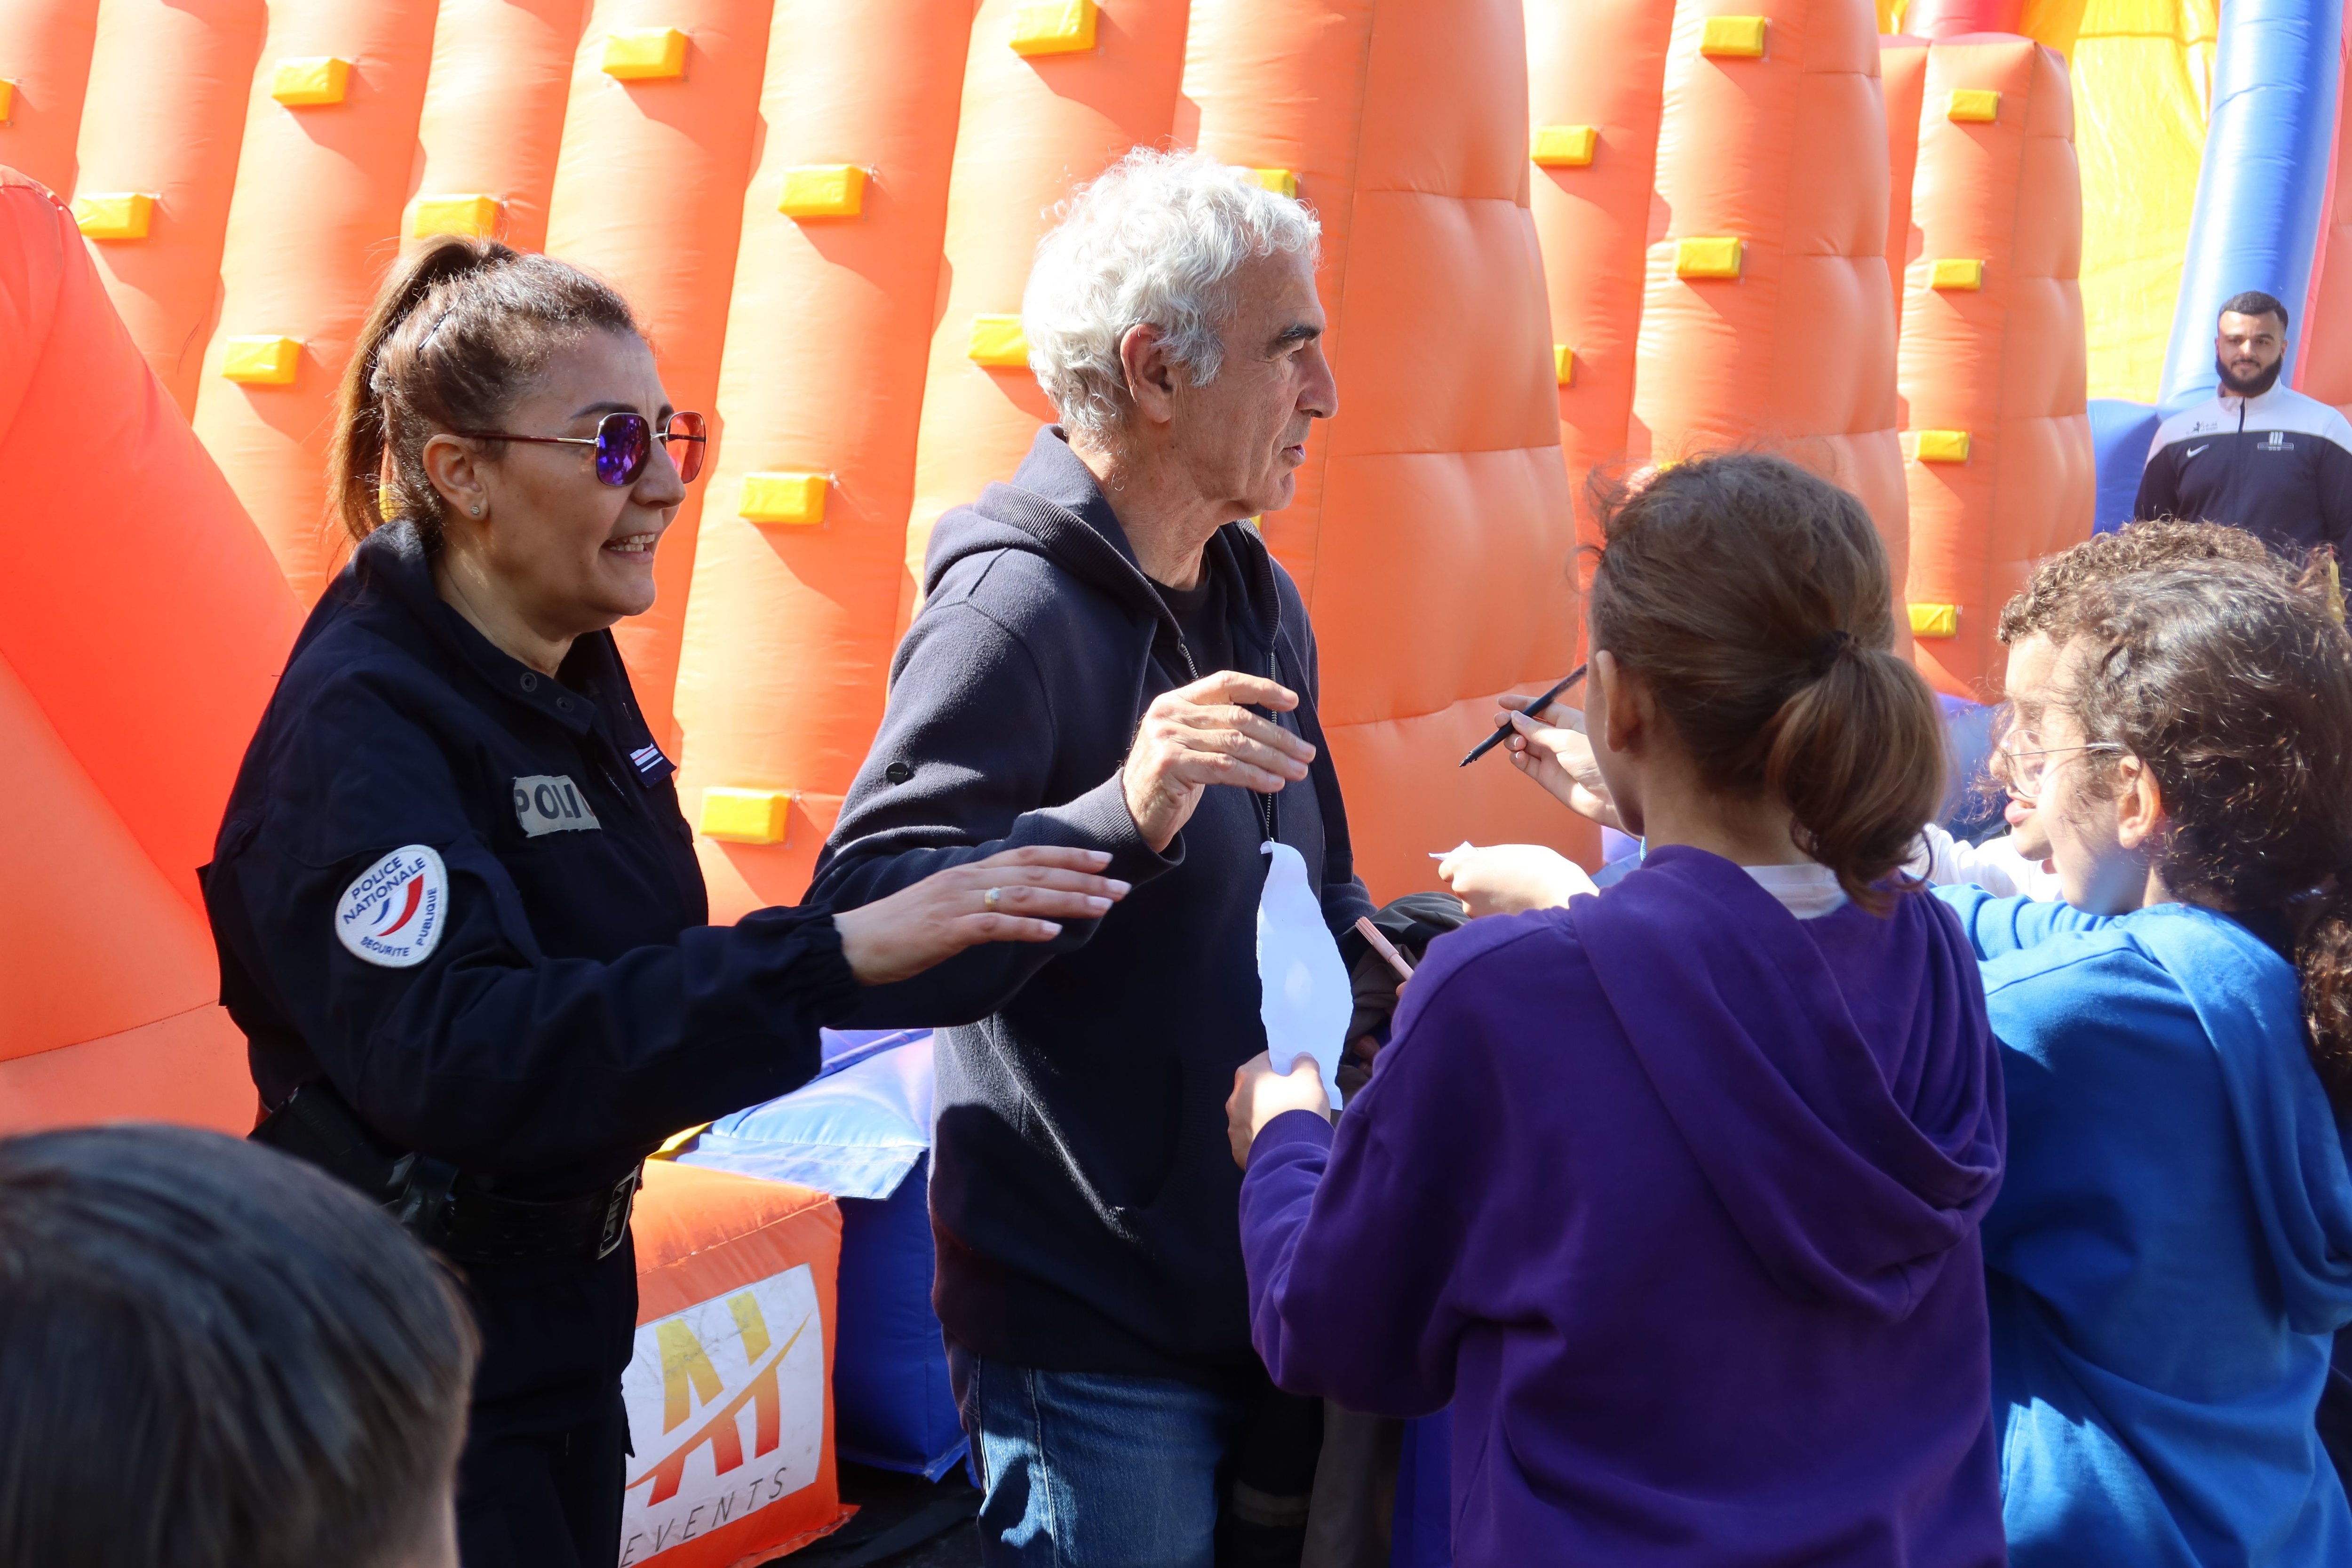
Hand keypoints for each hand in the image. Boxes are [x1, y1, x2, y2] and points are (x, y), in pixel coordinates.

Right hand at [832, 846, 1129, 985]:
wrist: (852, 945)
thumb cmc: (898, 932)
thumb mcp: (945, 910)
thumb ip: (979, 904)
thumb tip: (1016, 910)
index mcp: (968, 872)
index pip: (1027, 855)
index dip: (1068, 856)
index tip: (1103, 861)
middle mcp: (967, 880)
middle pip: (1035, 871)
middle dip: (1082, 879)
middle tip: (1120, 888)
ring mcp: (956, 903)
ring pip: (1024, 895)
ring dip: (1068, 900)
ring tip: (1102, 906)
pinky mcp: (946, 930)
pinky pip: (994, 925)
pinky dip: (1027, 927)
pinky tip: (1054, 933)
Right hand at [1123, 671, 1315, 852]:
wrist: (1132, 813)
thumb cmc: (1171, 780)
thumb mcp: (1192, 744)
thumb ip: (1219, 729)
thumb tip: (1274, 735)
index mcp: (1177, 701)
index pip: (1225, 682)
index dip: (1261, 688)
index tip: (1292, 702)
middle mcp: (1170, 713)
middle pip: (1237, 717)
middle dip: (1278, 737)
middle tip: (1306, 753)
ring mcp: (1167, 737)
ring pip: (1235, 744)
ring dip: (1273, 759)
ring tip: (1297, 771)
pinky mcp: (1170, 764)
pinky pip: (1223, 768)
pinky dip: (1253, 776)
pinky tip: (1273, 784)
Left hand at [1226, 1050, 1331, 1166]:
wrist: (1291, 1155)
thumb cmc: (1299, 1109)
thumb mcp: (1310, 1080)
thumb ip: (1304, 1065)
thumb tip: (1300, 1060)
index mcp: (1249, 1076)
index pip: (1265, 1060)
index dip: (1282, 1063)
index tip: (1295, 1070)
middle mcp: (1235, 1099)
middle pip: (1256, 1089)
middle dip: (1272, 1091)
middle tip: (1293, 1097)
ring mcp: (1234, 1126)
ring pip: (1252, 1115)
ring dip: (1266, 1116)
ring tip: (1287, 1123)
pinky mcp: (1239, 1150)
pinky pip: (1253, 1138)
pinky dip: (1264, 1137)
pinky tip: (1280, 1141)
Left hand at [1437, 843, 1596, 917]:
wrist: (1560, 896)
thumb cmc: (1537, 867)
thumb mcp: (1507, 851)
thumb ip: (1483, 857)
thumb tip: (1471, 859)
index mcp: (1465, 867)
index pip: (1446, 869)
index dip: (1460, 868)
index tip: (1475, 867)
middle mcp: (1463, 890)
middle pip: (1461, 886)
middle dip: (1475, 883)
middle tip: (1501, 880)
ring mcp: (1474, 911)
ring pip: (1473, 903)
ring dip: (1485, 900)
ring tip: (1511, 894)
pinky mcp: (1486, 927)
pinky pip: (1485, 916)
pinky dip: (1495, 912)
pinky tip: (1514, 906)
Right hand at [1492, 700, 1620, 828]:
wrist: (1610, 797)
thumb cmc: (1595, 760)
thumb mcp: (1566, 739)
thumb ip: (1538, 730)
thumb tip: (1516, 717)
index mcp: (1570, 722)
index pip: (1543, 708)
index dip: (1523, 705)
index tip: (1502, 702)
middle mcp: (1559, 738)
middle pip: (1529, 726)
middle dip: (1513, 723)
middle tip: (1499, 722)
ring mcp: (1552, 757)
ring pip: (1524, 744)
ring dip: (1514, 740)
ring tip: (1517, 744)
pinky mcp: (1546, 776)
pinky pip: (1525, 763)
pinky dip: (1517, 758)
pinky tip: (1519, 756)